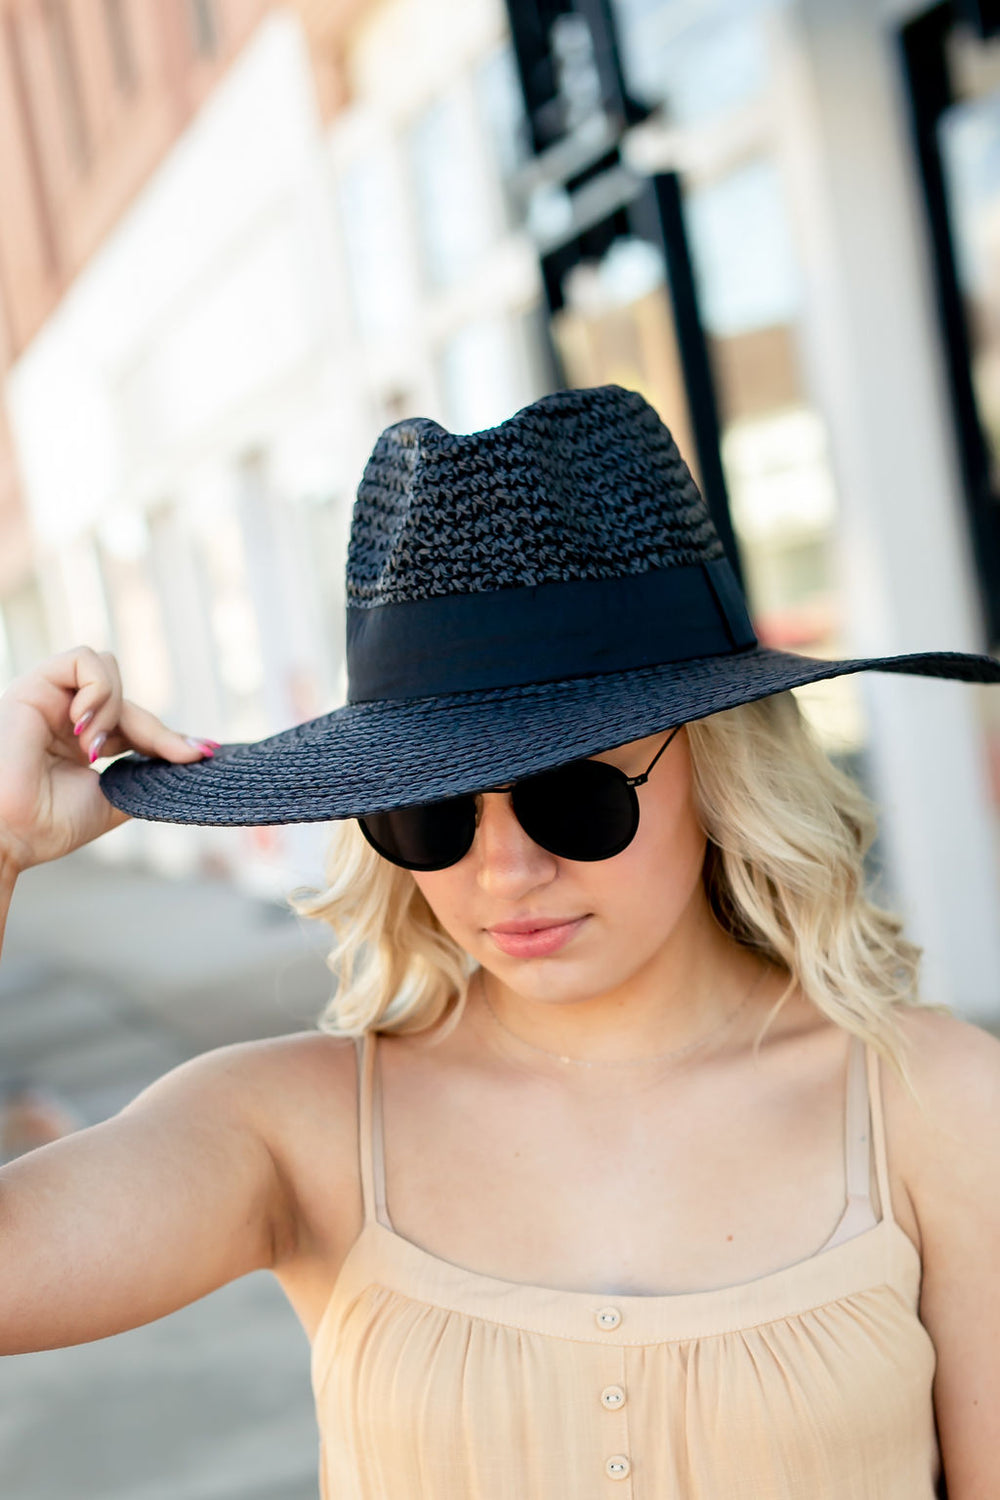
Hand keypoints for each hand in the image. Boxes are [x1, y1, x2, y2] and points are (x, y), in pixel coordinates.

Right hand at [0, 645, 217, 873]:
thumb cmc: (47, 823)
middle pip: (125, 696)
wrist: (8, 833)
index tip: (204, 754)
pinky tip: (82, 727)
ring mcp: (48, 698)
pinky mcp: (34, 684)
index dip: (166, 736)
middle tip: (173, 755)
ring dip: (115, 709)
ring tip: (93, 749)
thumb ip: (144, 776)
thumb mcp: (112, 799)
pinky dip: (97, 691)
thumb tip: (193, 756)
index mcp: (78, 741)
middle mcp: (62, 715)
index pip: (132, 721)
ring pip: (106, 668)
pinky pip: (84, 660)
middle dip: (152, 728)